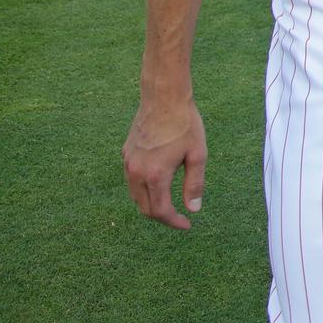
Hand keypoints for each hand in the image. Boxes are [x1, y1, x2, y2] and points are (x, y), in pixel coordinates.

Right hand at [123, 95, 206, 230]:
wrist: (163, 97)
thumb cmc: (185, 124)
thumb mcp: (197, 155)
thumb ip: (194, 184)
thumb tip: (193, 209)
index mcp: (155, 175)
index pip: (161, 211)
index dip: (174, 222)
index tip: (187, 224)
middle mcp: (136, 172)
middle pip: (145, 208)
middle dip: (162, 216)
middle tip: (180, 216)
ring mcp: (128, 163)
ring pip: (136, 196)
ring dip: (151, 204)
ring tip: (170, 203)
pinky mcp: (125, 154)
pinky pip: (132, 180)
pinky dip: (143, 189)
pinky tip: (159, 183)